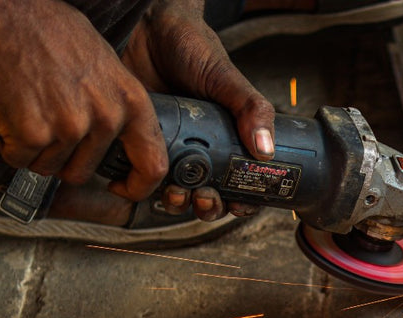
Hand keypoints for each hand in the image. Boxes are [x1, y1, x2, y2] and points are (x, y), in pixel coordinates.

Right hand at [0, 0, 168, 201]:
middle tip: (47, 128)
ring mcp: (71, 127)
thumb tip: (120, 143)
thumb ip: (118, 106)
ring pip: (49, 167)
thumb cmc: (55, 32)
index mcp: (132, 102)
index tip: (120, 187)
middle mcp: (107, 118)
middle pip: (84, 171)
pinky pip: (19, 158)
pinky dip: (9, 144)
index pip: (153, 165)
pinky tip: (10, 113)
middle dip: (62, 159)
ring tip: (29, 110)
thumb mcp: (109, 67)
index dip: (137, 186)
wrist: (9, 11)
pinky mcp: (34, 131)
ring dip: (34, 150)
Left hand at [122, 0, 275, 220]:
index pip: (241, 180)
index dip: (243, 200)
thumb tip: (266, 151)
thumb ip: (251, 109)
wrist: (145, 25)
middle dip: (209, 206)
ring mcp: (168, 146)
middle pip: (210, 194)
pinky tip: (146, 183)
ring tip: (177, 193)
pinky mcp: (136, 142)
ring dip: (179, 202)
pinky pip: (141, 174)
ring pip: (177, 192)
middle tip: (206, 198)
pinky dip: (144, 186)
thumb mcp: (227, 78)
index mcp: (226, 137)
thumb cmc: (191, 46)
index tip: (240, 204)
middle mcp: (198, 147)